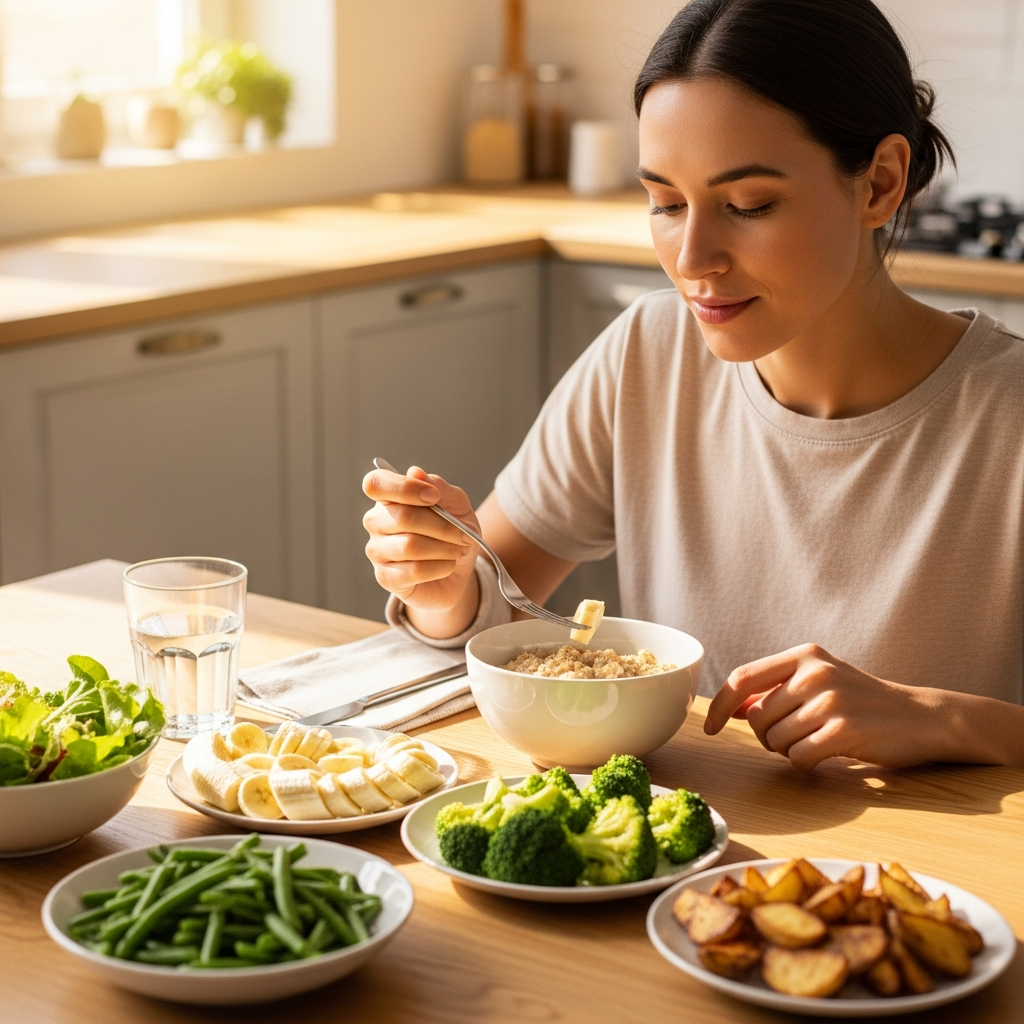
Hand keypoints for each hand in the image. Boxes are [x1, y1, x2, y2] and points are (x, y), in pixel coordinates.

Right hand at [362, 466, 478, 612]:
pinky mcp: (385, 577)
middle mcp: (376, 522)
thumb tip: (416, 472)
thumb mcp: (457, 505)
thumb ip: (440, 487)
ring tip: (459, 550)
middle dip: (443, 526)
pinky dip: (440, 567)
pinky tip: (448, 565)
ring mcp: (377, 551)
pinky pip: (413, 571)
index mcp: (389, 497)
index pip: (376, 483)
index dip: (404, 488)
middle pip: (403, 516)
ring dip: (445, 548)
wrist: (459, 571)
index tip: (434, 497)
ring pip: (410, 545)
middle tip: (465, 534)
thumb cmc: (453, 532)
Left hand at [703, 644, 941, 769]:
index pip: (742, 677)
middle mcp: (815, 672)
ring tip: (816, 742)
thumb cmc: (862, 703)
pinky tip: (826, 755)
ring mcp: (831, 700)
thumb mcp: (819, 683)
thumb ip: (777, 690)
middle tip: (793, 738)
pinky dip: (805, 764)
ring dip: (788, 751)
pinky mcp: (845, 730)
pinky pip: (799, 757)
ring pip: (776, 740)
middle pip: (757, 716)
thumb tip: (733, 707)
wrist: (921, 717)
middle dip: (767, 737)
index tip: (711, 727)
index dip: (720, 705)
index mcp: (805, 655)